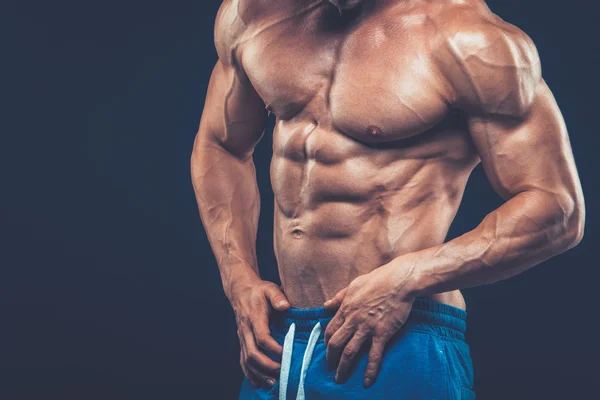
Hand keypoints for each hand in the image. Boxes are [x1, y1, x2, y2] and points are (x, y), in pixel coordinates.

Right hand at [231, 277, 289, 387]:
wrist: (240, 291)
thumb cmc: (259, 291)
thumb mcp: (270, 288)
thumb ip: (278, 297)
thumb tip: (285, 306)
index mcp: (254, 317)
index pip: (262, 337)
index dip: (274, 348)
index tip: (287, 353)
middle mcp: (245, 330)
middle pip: (253, 353)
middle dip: (267, 366)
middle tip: (282, 372)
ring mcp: (242, 337)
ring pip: (246, 360)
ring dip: (259, 373)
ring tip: (273, 383)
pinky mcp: (242, 342)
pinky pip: (243, 361)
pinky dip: (250, 374)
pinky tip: (259, 383)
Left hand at [323, 260, 418, 387]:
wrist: (399, 281)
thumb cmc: (377, 280)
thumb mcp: (353, 285)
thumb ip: (339, 297)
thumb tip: (325, 305)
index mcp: (345, 308)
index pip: (330, 330)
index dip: (327, 342)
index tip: (328, 350)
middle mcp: (353, 320)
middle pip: (336, 343)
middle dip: (330, 358)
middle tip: (329, 369)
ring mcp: (367, 328)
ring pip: (350, 352)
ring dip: (343, 367)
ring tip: (340, 379)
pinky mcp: (382, 333)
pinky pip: (373, 355)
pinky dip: (369, 370)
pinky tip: (366, 381)